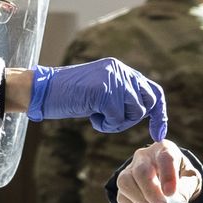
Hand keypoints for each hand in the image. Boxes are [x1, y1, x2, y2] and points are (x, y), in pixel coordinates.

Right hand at [26, 58, 167, 139]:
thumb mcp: (101, 91)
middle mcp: (120, 71)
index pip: (153, 90)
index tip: (158, 132)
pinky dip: (105, 125)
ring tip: (98, 117)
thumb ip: (121, 95)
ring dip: (117, 123)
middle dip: (135, 119)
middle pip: (148, 103)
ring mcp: (113, 80)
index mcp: (120, 69)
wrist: (44, 90)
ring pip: (135, 112)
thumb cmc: (69, 95)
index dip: (159, 113)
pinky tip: (91, 117)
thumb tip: (145, 110)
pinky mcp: (105, 92)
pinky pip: (117, 119)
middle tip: (113, 121)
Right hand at [116, 140, 202, 202]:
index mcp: (165, 149)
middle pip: (141, 171)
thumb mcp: (192, 181)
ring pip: (125, 183)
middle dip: (151, 193)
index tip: (171, 193)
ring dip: (141, 201)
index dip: (167, 175)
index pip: (165, 157)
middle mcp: (144, 156)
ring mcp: (130, 169)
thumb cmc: (182, 178)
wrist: (170, 183)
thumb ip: (186, 189)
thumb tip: (176, 201)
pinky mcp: (123, 184)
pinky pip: (122, 197)